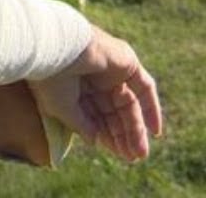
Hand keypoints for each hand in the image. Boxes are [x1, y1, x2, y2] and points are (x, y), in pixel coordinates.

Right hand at [29, 26, 162, 161]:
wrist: (57, 47)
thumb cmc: (51, 77)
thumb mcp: (63, 109)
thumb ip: (81, 124)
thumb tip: (95, 142)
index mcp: (75, 86)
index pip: (95, 115)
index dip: (105, 135)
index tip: (115, 154)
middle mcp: (94, 77)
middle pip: (114, 112)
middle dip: (122, 135)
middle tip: (131, 158)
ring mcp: (112, 69)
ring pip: (129, 104)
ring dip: (135, 129)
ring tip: (139, 153)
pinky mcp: (127, 61)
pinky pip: (145, 87)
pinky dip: (151, 108)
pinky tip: (154, 131)